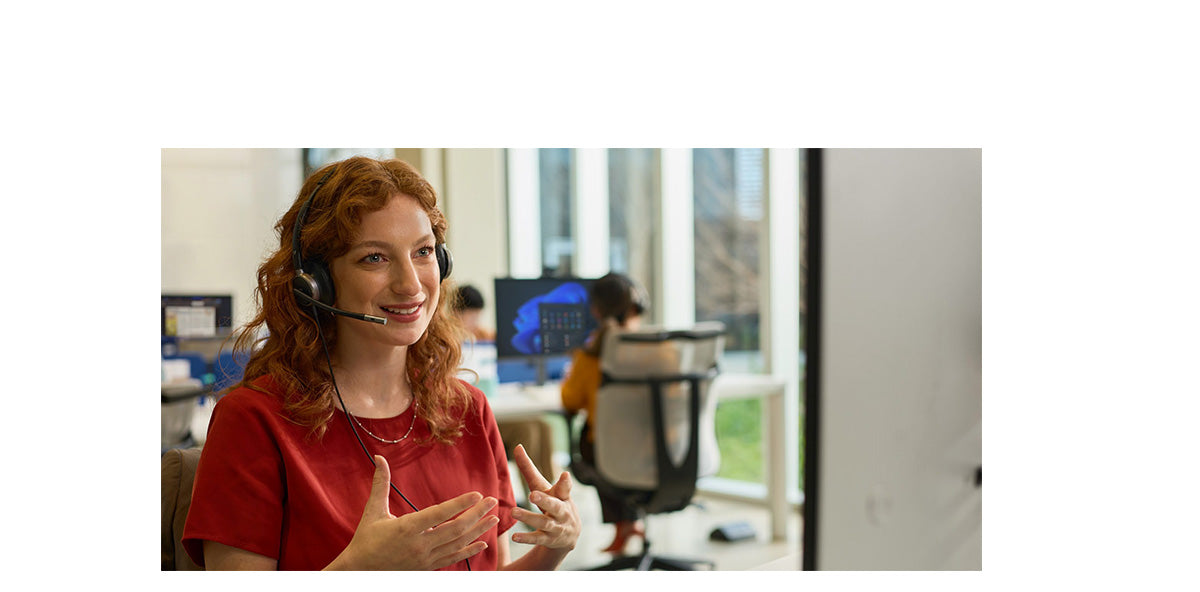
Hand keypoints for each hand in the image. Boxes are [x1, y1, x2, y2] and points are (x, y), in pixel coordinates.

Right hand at [332, 455, 499, 569]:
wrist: (361, 571)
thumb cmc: (366, 538)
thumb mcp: (372, 510)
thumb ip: (380, 483)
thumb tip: (379, 458)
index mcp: (406, 528)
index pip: (439, 514)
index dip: (460, 504)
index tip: (477, 494)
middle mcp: (419, 545)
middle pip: (455, 529)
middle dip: (477, 514)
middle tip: (493, 501)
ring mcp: (425, 558)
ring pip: (458, 544)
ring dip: (478, 530)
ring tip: (494, 518)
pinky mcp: (428, 567)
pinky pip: (453, 558)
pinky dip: (470, 551)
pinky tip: (483, 543)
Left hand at [510, 444, 580, 550]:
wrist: (570, 534)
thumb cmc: (554, 503)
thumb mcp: (545, 487)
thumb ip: (530, 469)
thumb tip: (518, 446)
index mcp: (562, 496)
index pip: (564, 487)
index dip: (565, 482)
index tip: (564, 475)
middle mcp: (561, 511)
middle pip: (555, 506)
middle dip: (545, 500)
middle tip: (532, 495)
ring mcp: (556, 527)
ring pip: (543, 523)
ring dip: (529, 518)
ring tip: (514, 512)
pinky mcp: (548, 540)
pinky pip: (537, 539)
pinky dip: (527, 538)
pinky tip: (514, 537)